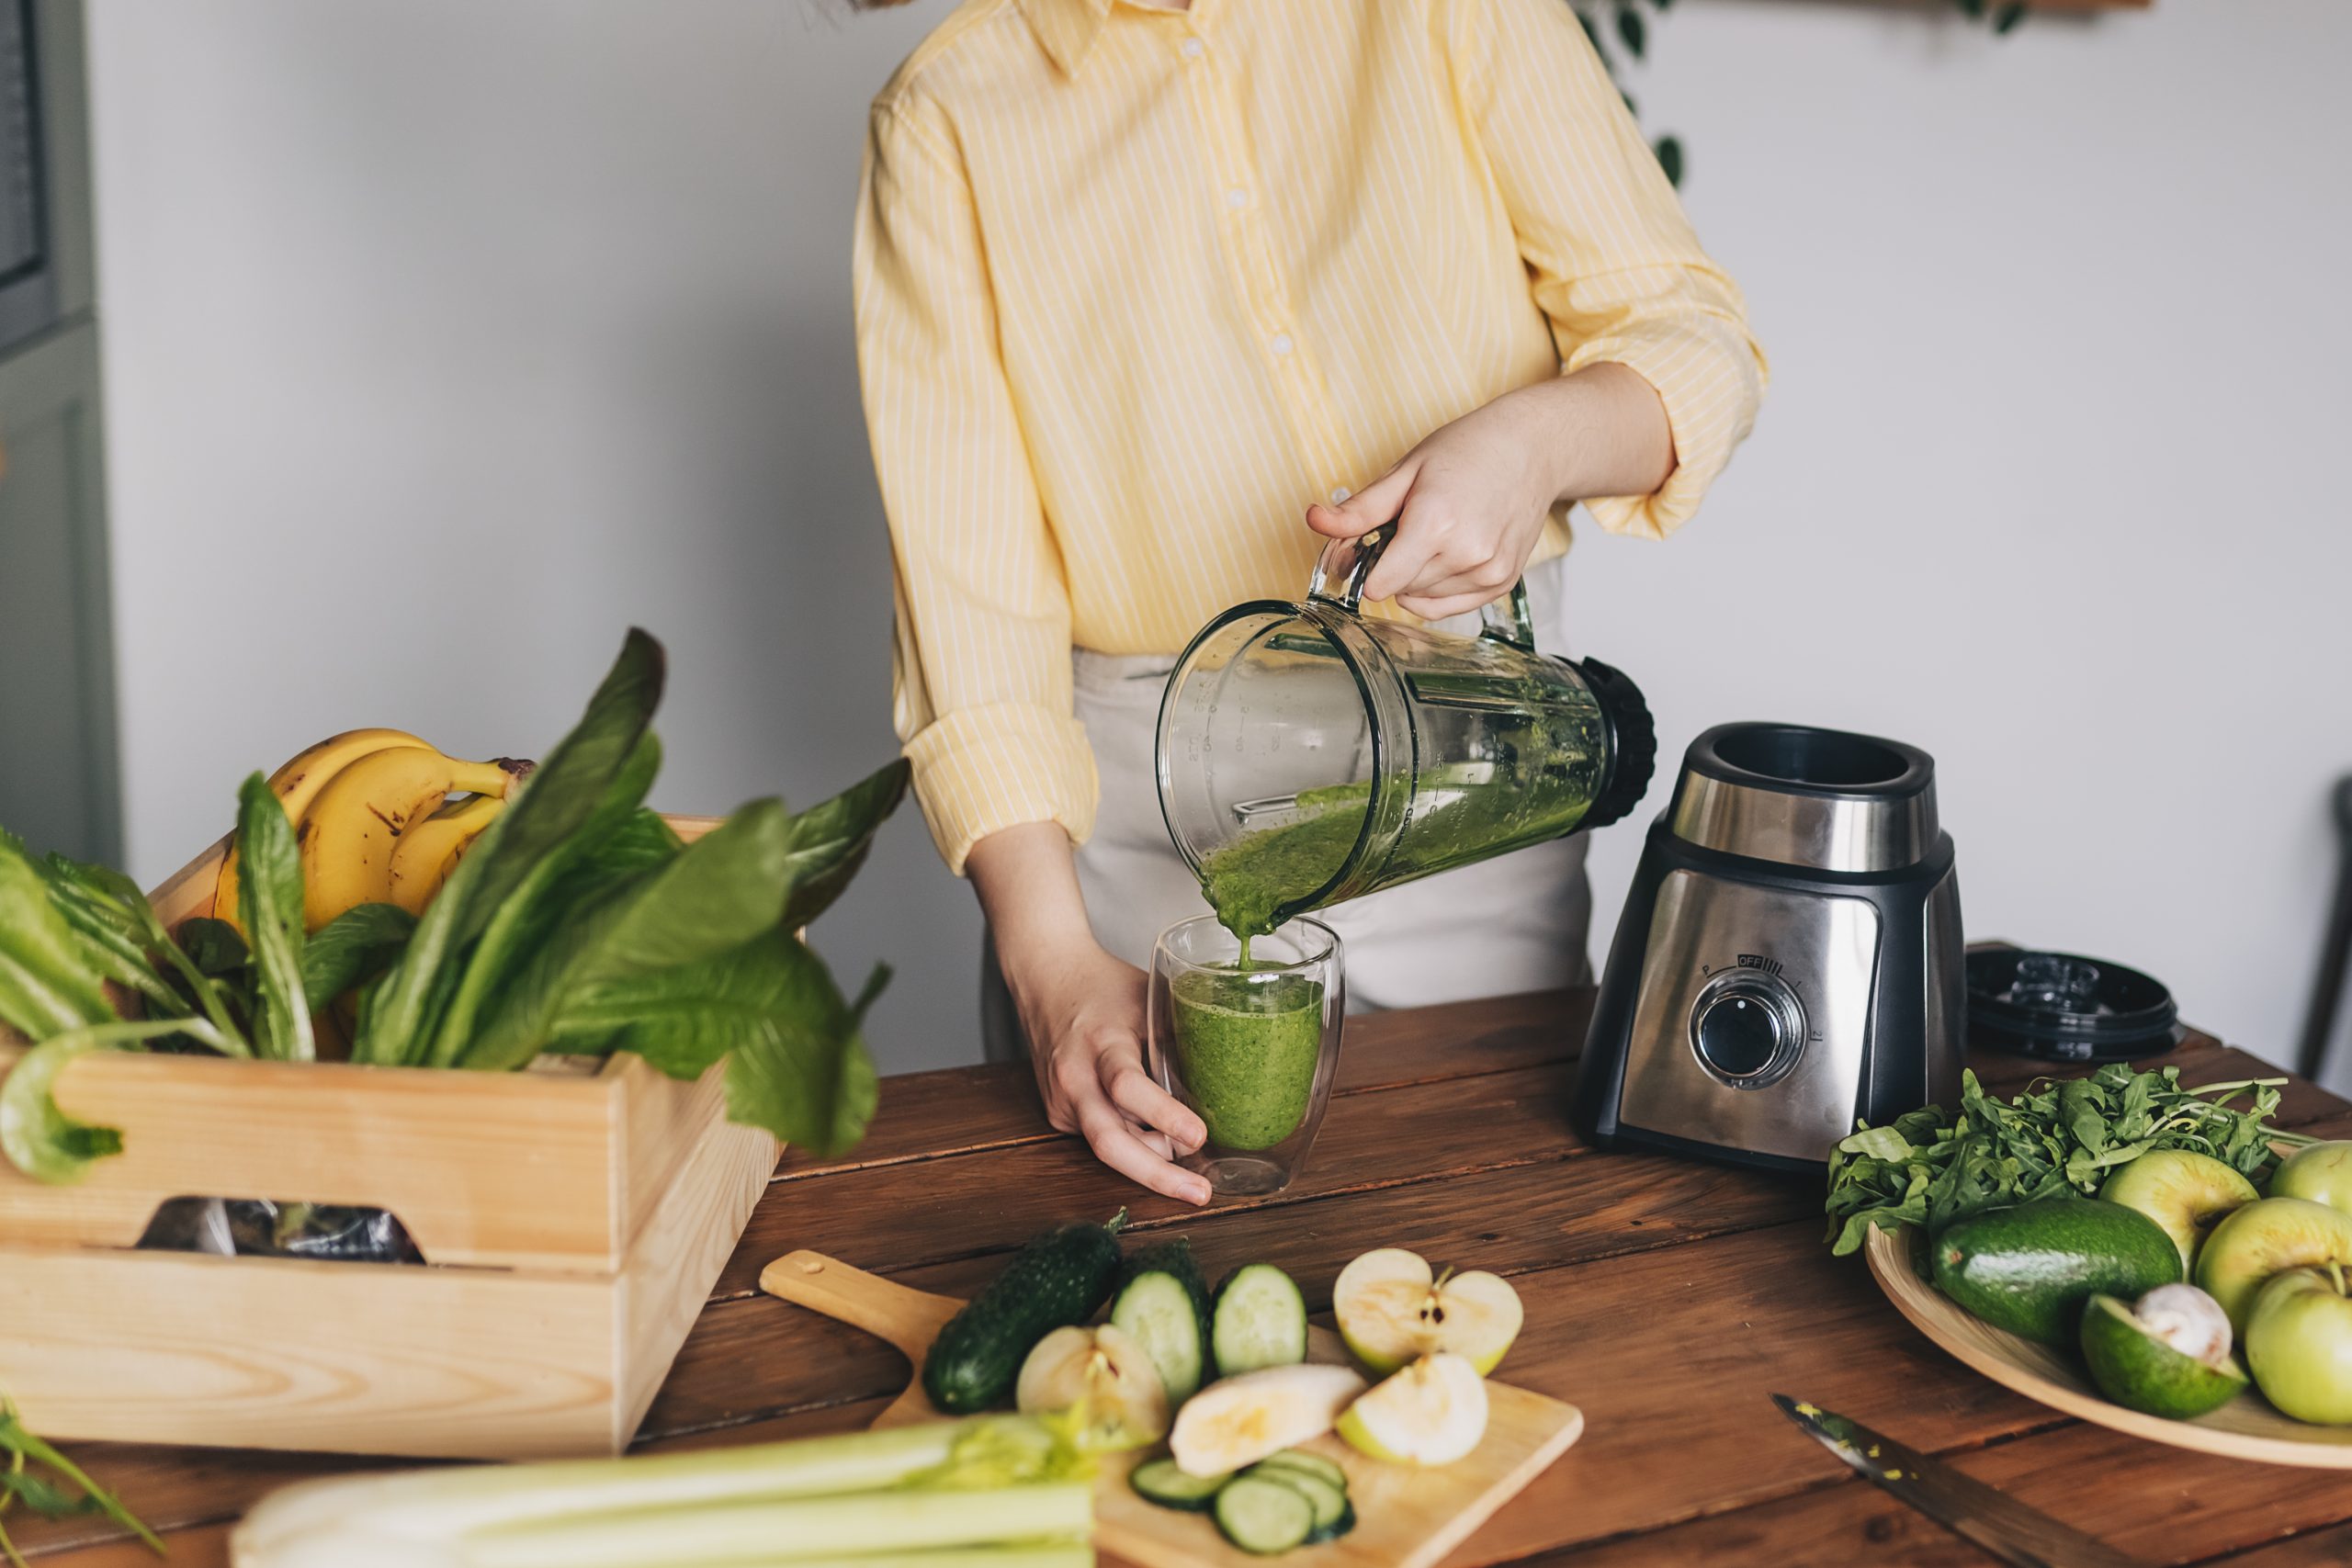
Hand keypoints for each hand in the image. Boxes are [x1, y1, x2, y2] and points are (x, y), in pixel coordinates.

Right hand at [966, 822, 1211, 1205]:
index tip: (1199, 1135)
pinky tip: (1159, 1142)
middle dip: (1157, 1175)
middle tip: (1201, 1192)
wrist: (1044, 978)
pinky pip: (1103, 1140)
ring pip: (1110, 1148)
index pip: (1128, 1086)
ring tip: (1195, 1170)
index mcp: (1101, 1040)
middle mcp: (1074, 1077)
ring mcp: (1062, 1101)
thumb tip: (1233, 1078)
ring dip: (1154, 1162)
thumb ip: (1181, 1037)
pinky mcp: (1058, 1115)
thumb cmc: (1106, 986)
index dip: (1164, 1115)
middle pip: (1109, 1141)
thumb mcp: (1150, 999)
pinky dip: (1135, 1145)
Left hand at [1305, 365, 1674, 619]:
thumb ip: (1359, 509)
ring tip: (1437, 533)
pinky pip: (1450, 607)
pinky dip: (1438, 589)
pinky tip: (1447, 555)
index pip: (1380, 584)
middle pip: (1399, 590)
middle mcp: (1465, 554)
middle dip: (1393, 565)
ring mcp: (1488, 572)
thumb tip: (1315, 521)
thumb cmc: (1469, 450)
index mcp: (1435, 524)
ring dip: (1418, 576)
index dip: (1367, 567)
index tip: (1373, 545)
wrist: (1532, 448)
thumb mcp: (1406, 471)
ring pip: (1424, 599)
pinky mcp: (1503, 582)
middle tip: (1410, 526)